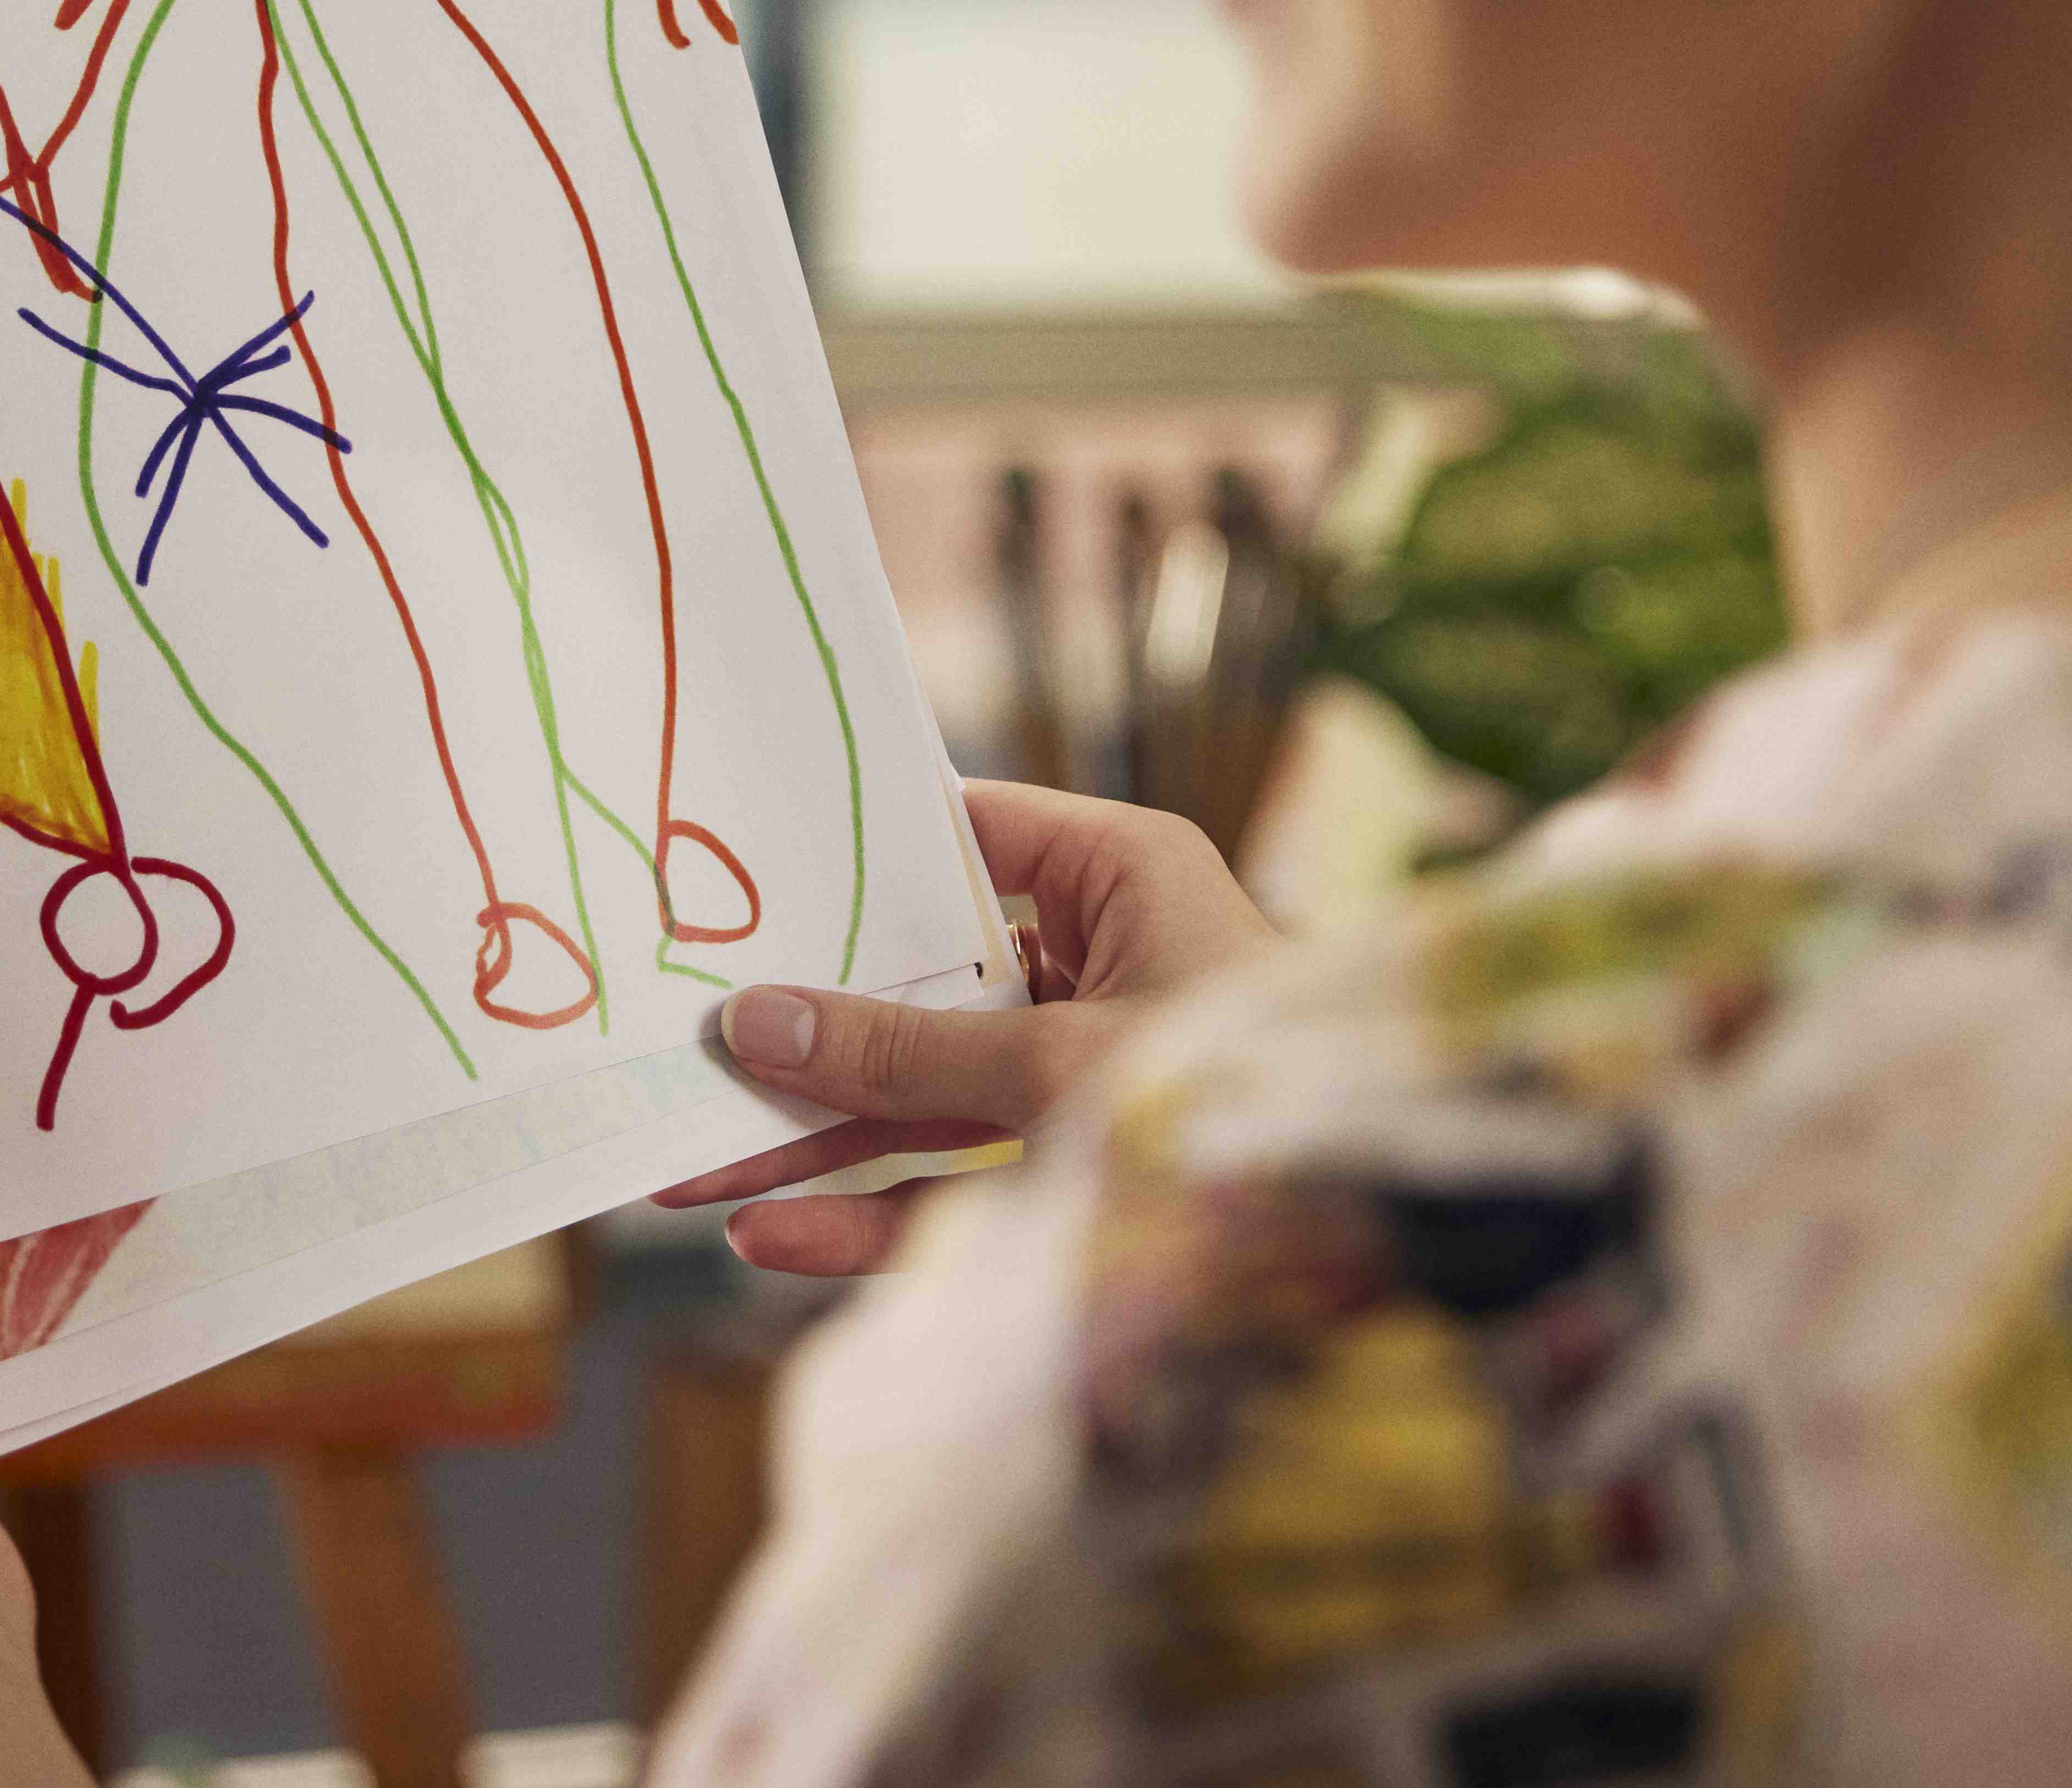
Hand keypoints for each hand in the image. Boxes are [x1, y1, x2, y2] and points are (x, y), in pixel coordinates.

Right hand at [653, 781, 1276, 1274]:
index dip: (849, 853)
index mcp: (1122, 876)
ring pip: (924, 1095)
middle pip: (920, 981)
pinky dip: (872, 1214)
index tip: (735, 872)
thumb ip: (903, 1053)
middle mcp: (1098, 960)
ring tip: (689, 1170)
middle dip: (801, 1031)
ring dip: (812, 1142)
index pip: (960, 831)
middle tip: (678, 1049)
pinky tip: (775, 1239)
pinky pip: (960, 1183)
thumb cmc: (1248, 1099)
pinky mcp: (1081, 1168)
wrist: (1393, 1233)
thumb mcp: (1056, 1063)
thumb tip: (753, 1022)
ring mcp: (1084, 1069)